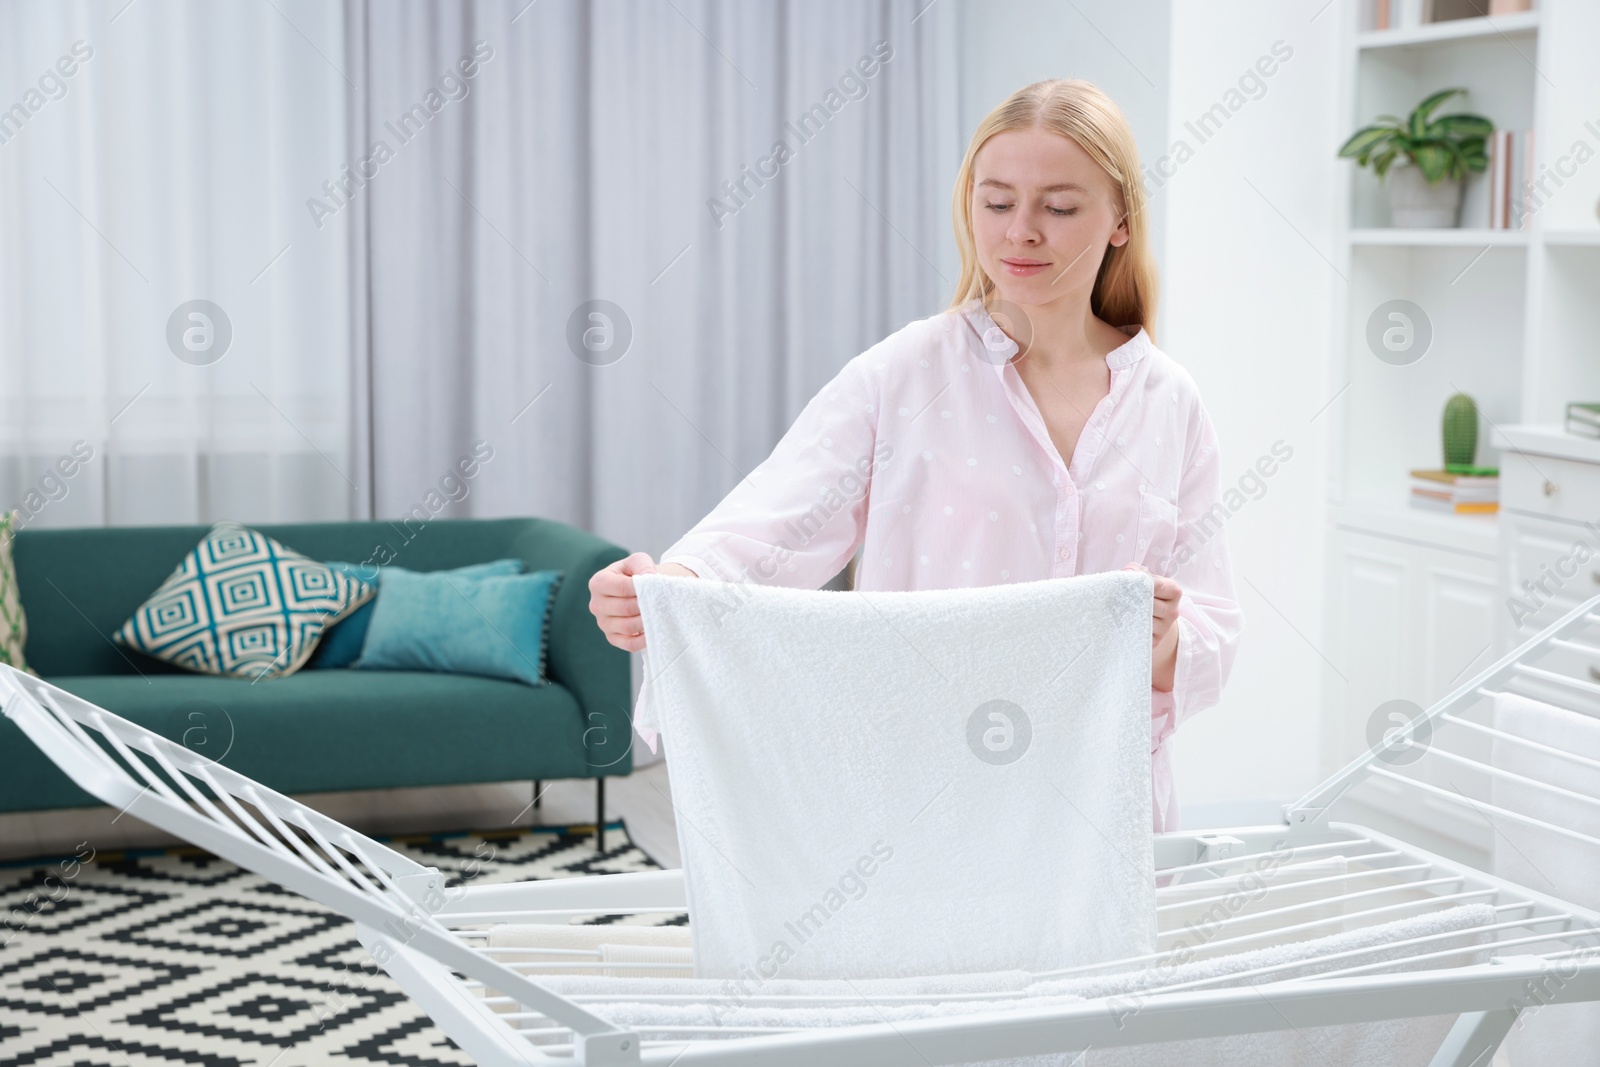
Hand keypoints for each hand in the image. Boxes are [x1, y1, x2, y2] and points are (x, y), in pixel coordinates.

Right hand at [588, 553, 696, 650]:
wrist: (636, 590)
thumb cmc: (635, 573)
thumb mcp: (638, 561)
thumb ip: (643, 565)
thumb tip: (649, 579)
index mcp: (598, 582)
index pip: (620, 587)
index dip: (640, 588)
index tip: (655, 586)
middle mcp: (596, 604)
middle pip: (624, 608)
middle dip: (645, 605)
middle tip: (661, 602)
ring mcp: (603, 623)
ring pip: (627, 627)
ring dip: (646, 622)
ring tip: (659, 614)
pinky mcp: (612, 638)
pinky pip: (628, 644)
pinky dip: (644, 640)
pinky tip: (654, 632)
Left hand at [1123, 562, 1181, 691]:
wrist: (1151, 616)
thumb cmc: (1144, 592)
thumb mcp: (1142, 577)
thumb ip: (1135, 571)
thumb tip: (1127, 574)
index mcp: (1173, 591)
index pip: (1155, 585)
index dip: (1137, 583)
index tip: (1123, 582)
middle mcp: (1173, 611)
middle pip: (1148, 604)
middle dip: (1129, 600)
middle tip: (1114, 597)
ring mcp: (1165, 627)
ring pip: (1142, 620)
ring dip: (1127, 615)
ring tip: (1116, 609)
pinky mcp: (1155, 640)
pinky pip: (1140, 634)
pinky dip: (1128, 628)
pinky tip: (1121, 623)